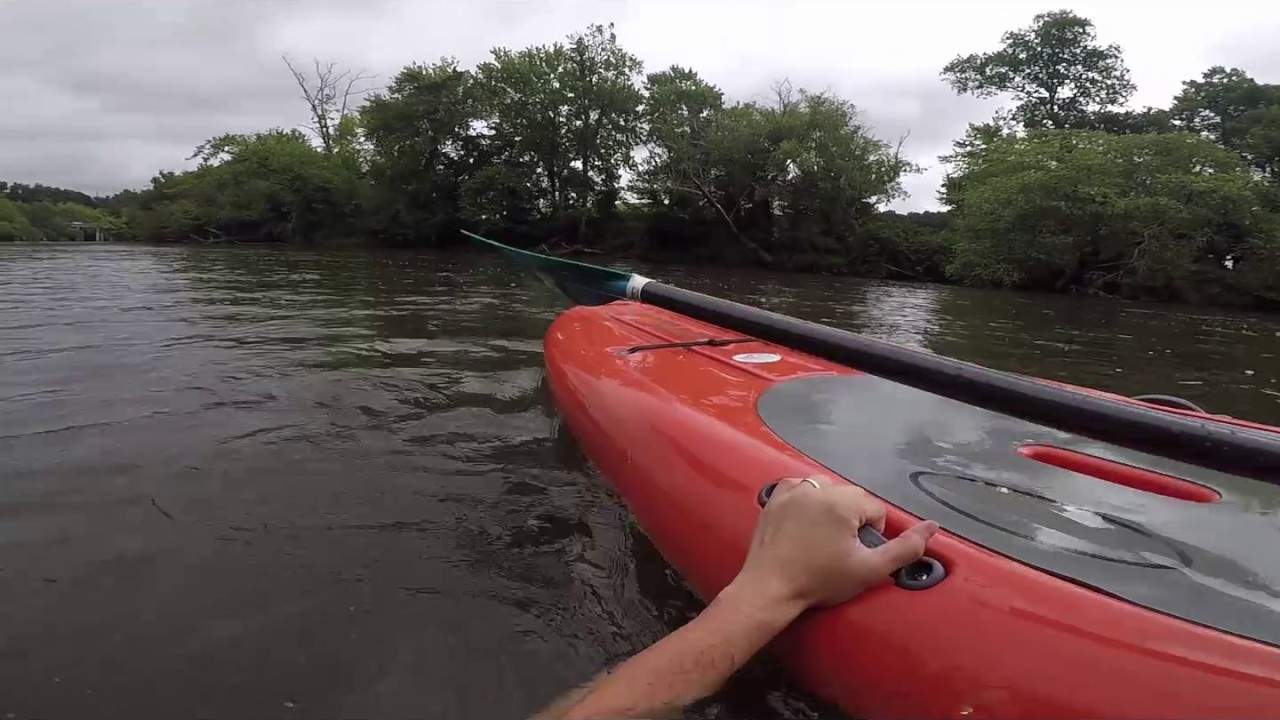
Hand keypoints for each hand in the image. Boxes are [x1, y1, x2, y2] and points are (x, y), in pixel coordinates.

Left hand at [731, 476, 938, 610]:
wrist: (770, 587)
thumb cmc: (820, 580)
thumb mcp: (869, 570)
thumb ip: (905, 548)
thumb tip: (932, 526)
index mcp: (844, 501)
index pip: (875, 510)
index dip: (872, 535)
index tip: (856, 554)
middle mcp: (818, 487)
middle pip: (851, 498)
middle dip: (852, 520)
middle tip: (838, 550)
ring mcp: (792, 490)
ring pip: (826, 490)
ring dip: (830, 508)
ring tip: (822, 538)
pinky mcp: (774, 498)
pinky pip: (799, 489)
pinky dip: (805, 501)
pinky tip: (803, 523)